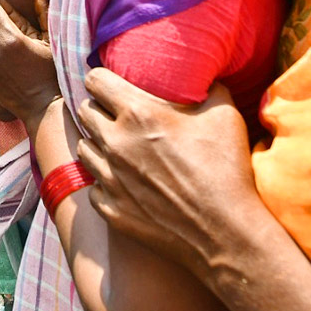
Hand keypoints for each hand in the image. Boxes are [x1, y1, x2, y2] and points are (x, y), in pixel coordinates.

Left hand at [75, 69, 262, 276]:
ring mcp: (109, 177)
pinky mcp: (110, 208)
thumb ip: (208, 87)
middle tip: (118, 116)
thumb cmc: (226, 170)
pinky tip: (125, 182)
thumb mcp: (224, 114)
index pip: (94, 80)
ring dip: (98, 144)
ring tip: (119, 148)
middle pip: (84, 112)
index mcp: (137, 113)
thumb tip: (203, 76)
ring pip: (84, 147)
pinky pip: (94, 186)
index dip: (102, 79)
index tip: (112, 85)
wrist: (225, 234)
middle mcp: (115, 142)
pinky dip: (105, 182)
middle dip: (99, 109)